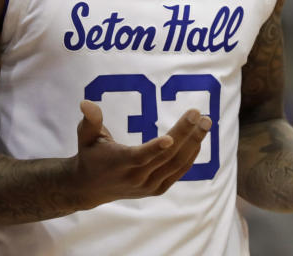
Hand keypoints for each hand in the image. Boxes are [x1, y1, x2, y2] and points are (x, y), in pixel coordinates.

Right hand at [72, 100, 211, 208]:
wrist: (91, 187)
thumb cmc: (90, 155)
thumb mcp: (86, 136)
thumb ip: (90, 120)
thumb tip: (86, 103)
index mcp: (119, 163)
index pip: (140, 156)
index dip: (154, 148)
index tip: (170, 137)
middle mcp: (136, 177)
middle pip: (165, 156)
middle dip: (185, 133)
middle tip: (199, 114)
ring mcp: (148, 186)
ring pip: (176, 163)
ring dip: (194, 142)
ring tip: (206, 122)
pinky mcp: (157, 189)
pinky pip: (178, 171)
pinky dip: (190, 156)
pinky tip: (199, 139)